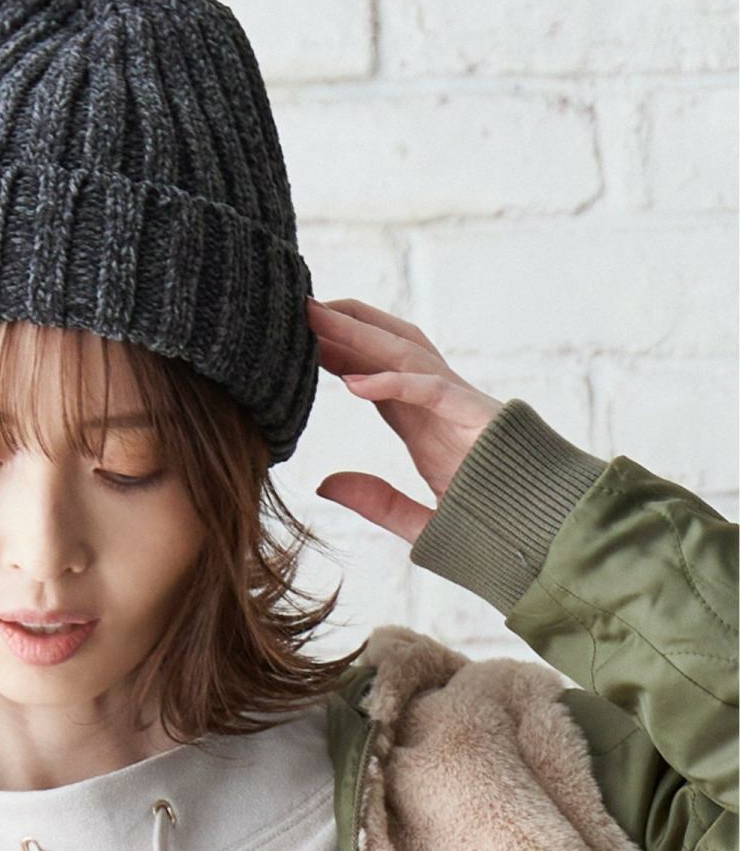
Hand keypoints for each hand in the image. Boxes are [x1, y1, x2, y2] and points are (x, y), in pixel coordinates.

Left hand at [306, 296, 504, 544]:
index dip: (336, 354)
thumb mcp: (420, 521)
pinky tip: (351, 382)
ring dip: (360, 333)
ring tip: (315, 319)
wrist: (555, 541)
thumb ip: (375, 502)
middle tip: (299, 309)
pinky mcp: (479, 419)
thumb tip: (324, 484)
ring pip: (406, 353)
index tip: (295, 343)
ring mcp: (462, 406)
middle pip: (389, 349)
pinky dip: (392, 381)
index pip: (374, 375)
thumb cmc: (498, 531)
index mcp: (425, 425)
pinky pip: (432, 389)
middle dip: (346, 324)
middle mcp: (441, 406)